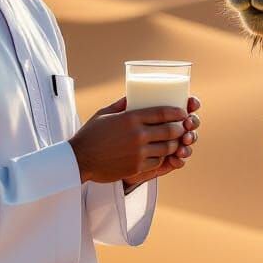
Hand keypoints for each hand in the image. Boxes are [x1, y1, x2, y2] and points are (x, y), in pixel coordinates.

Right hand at [69, 96, 190, 183]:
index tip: (183, 112)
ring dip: (174, 144)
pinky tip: (161, 154)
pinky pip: (157, 161)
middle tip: (181, 128)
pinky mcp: (136, 167)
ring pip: (167, 148)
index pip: (162, 113)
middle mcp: (137, 134)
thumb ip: (122, 104)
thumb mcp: (105, 113)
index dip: (177, 112)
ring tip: (174, 141)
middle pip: (170, 130)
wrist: (79, 159)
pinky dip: (162, 157)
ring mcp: (138, 152)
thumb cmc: (90, 134)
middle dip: (180, 129)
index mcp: (131, 118)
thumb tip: (133, 95)